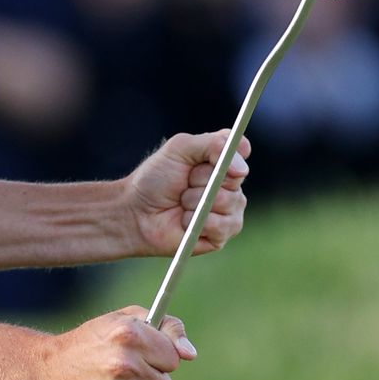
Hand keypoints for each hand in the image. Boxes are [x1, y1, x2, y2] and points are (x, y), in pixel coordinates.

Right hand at [39, 306, 195, 379]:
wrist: (46, 374)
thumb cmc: (91, 344)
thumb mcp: (125, 321)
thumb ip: (166, 329)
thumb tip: (190, 355)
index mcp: (129, 335)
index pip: (172, 358)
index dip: (156, 358)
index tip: (138, 357)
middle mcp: (123, 365)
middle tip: (119, 375)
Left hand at [124, 131, 249, 259]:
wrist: (135, 212)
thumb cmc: (155, 179)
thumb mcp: (180, 148)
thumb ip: (213, 144)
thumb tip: (242, 167)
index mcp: (222, 160)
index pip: (241, 150)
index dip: (230, 156)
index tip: (212, 159)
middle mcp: (230, 185)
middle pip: (235, 178)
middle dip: (202, 179)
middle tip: (185, 183)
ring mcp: (229, 211)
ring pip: (229, 201)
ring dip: (197, 201)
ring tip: (182, 203)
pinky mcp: (221, 235)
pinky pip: (222, 225)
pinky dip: (198, 222)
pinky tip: (185, 221)